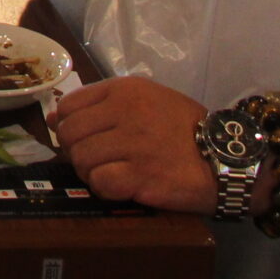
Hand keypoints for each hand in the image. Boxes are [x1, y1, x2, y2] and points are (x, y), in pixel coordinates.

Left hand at [49, 77, 216, 212]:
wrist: (226, 159)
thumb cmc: (185, 129)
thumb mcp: (147, 101)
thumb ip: (101, 105)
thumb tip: (53, 119)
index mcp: (125, 90)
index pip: (69, 105)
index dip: (68, 126)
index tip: (83, 138)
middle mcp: (125, 112)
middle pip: (70, 134)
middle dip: (76, 152)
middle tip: (97, 161)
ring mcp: (132, 144)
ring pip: (81, 159)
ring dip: (91, 172)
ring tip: (112, 173)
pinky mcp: (140, 176)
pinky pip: (100, 182)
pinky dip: (105, 188)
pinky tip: (122, 186)